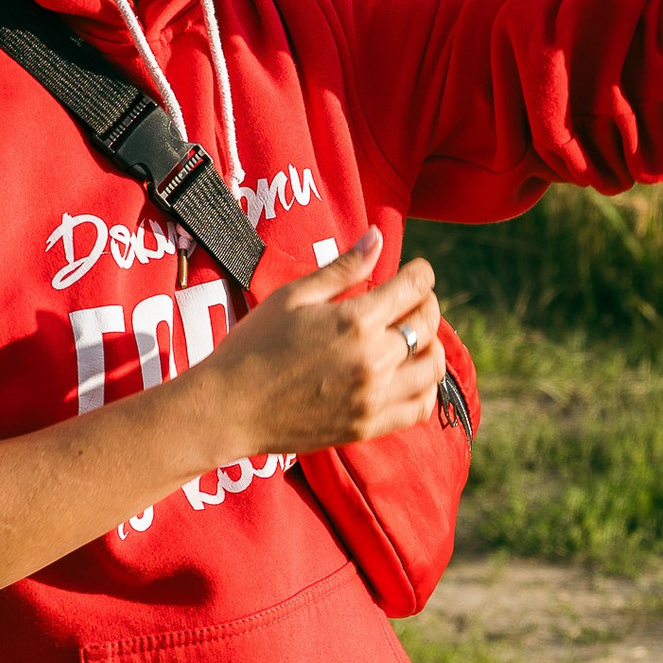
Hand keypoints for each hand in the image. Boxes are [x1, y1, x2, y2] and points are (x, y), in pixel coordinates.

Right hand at [188, 229, 445, 458]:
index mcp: (355, 320)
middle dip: (426, 304)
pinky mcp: (368, 426)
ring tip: (411, 338)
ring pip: (433, 367)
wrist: (229, 408)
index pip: (415, 287)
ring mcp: (373, 397)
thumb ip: (343, 268)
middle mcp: (373, 360)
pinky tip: (407, 376)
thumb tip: (377, 236)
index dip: (420, 273)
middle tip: (410, 301)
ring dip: (430, 346)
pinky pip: (420, 408)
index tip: (414, 272)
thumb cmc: (254, 345)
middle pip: (428, 324)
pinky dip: (425, 389)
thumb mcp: (294, 296)